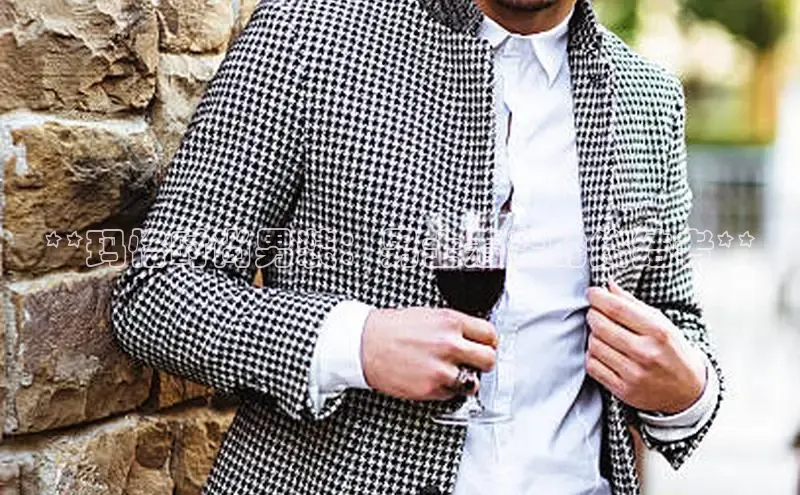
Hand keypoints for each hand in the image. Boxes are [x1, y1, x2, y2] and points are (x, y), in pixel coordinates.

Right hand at [361, 308, 497, 400]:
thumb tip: (473, 338)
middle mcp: (449, 344)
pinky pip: (452, 394)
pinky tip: (432, 379)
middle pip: (489, 360)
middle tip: (473, 363)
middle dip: (482, 363)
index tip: (484, 346)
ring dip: (465, 380)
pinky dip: (446, 390)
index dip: (488, 343)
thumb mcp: (428, 315)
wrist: (363, 345)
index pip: (490, 335)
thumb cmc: (391, 329)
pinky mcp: (431, 389)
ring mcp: (441, 368)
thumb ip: (453, 326)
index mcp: (450, 321)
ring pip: (474, 382)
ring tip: (450, 373)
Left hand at [585, 280, 705, 414]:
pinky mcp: (624, 390)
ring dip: (593, 335)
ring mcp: (634, 373)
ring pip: (594, 345)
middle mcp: (646, 353)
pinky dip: (592, 356)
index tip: (592, 293)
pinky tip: (602, 352)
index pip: (617, 308)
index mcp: (658, 332)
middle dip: (593, 314)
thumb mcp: (662, 323)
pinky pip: (593, 366)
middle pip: (601, 326)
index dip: (598, 297)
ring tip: (602, 333)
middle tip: (595, 312)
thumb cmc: (673, 352)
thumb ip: (633, 304)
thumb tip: (609, 285)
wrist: (688, 391)